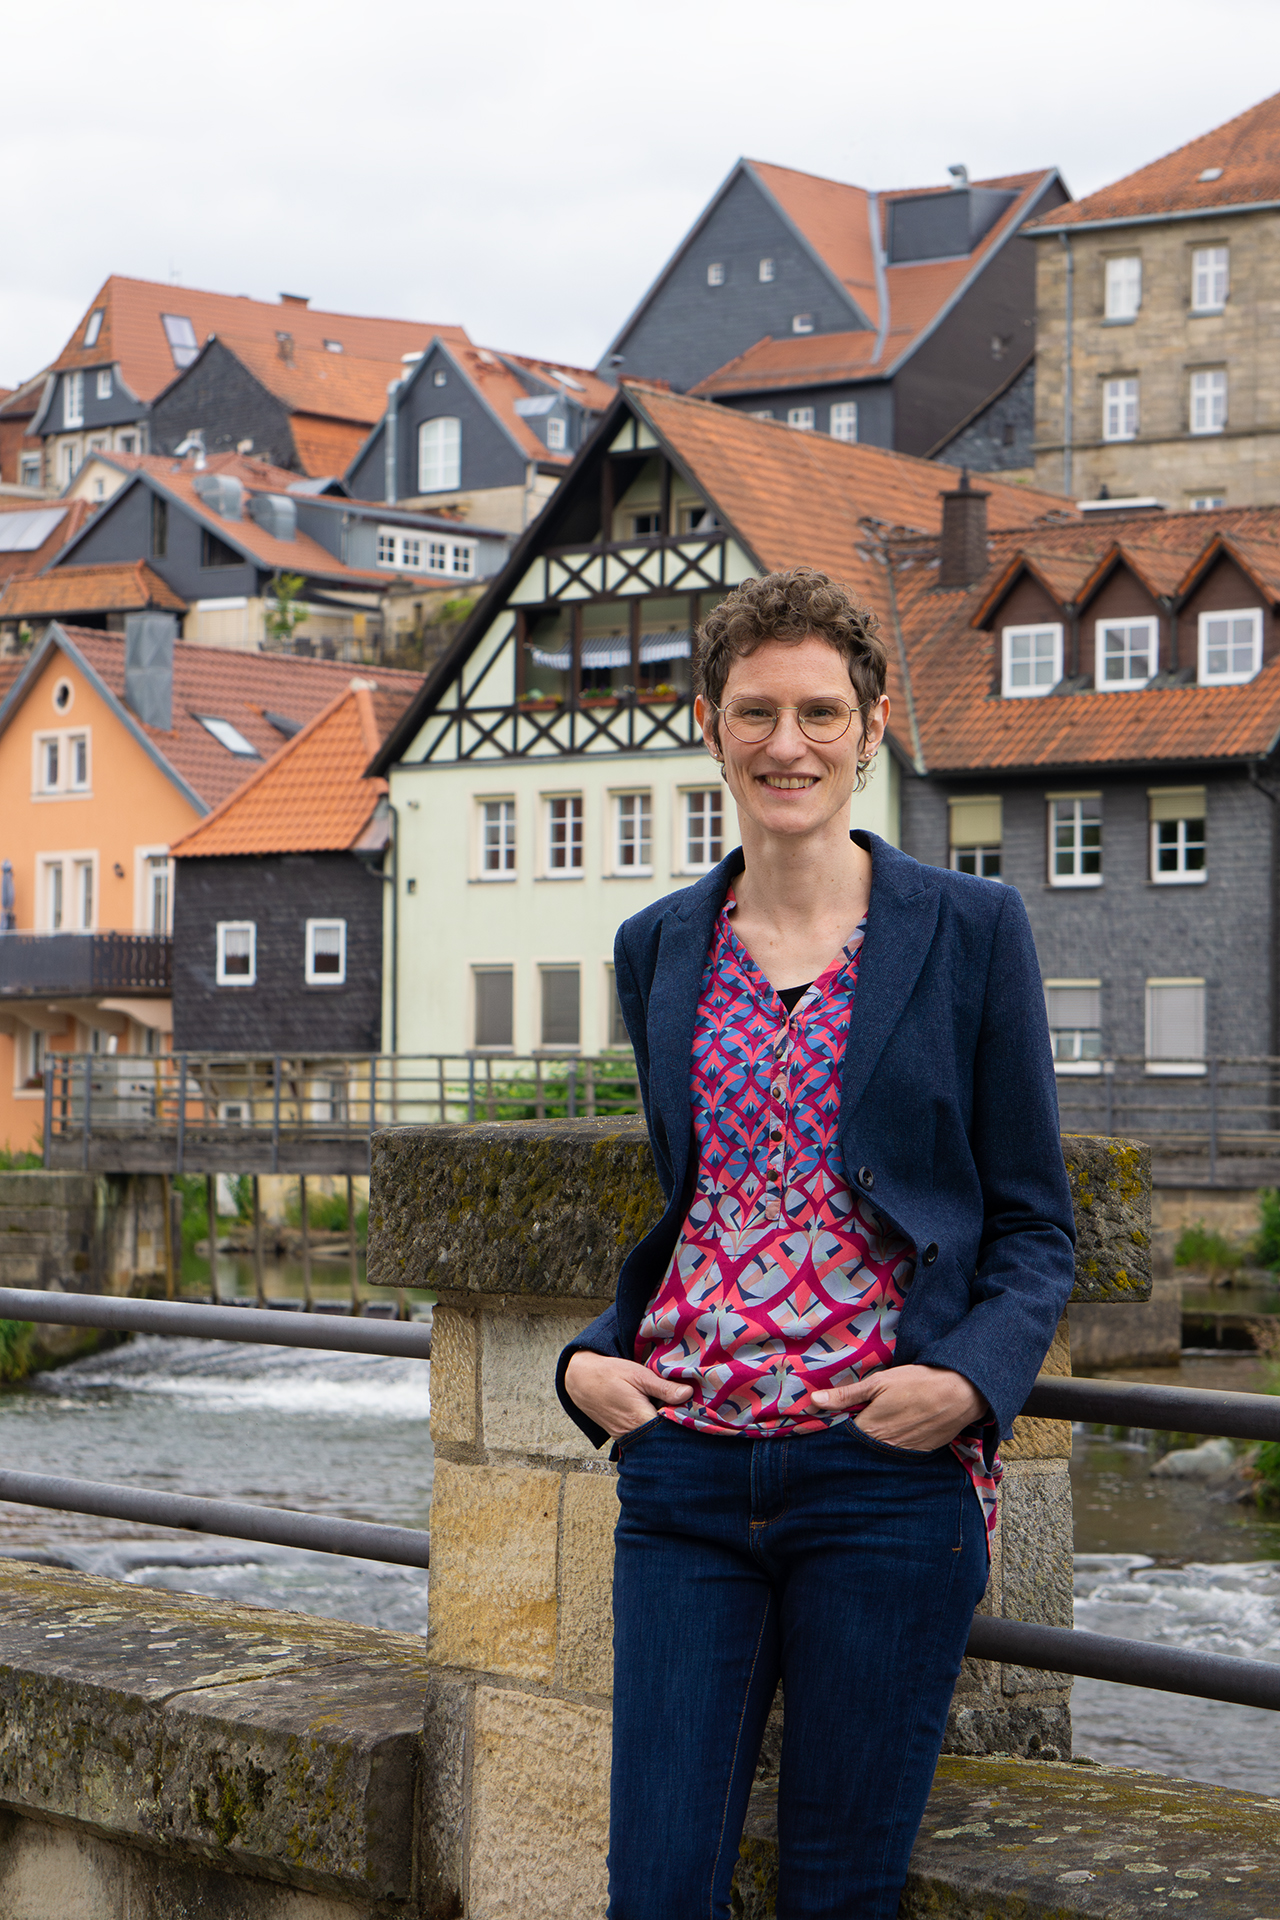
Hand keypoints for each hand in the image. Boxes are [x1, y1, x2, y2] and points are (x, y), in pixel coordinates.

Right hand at [565, 1351, 692, 1438]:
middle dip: (678, 1424)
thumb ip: (663, 1387)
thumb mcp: (638, 1374)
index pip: (671, 1428)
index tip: (697, 1409)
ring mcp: (627, 1437)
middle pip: (665, 1436)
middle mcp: (634, 1434)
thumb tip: (688, 1393)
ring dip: (666, 1425)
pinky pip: (644, 1435)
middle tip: (689, 1408)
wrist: (580, 1380)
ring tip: (676, 1409)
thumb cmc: (609, 1374)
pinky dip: (653, 1426)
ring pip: (654, 1437)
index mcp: (640, 1419)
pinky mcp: (623, 1436)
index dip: (686, 1420)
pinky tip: (660, 1412)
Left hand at [811, 1364, 985, 1451]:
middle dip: (853, 1441)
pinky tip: (895, 1434)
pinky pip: (899, 1455)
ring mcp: (904, 1453)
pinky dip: (892, 1447)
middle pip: (860, 1449)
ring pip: (879, 1453)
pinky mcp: (921, 1453)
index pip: (842, 1438)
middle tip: (851, 1427)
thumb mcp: (879, 1382)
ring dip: (873, 1445)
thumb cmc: (918, 1383)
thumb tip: (814, 1401)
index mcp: (871, 1429)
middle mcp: (886, 1448)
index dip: (834, 1431)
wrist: (960, 1393)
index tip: (826, 1424)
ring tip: (875, 1430)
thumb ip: (846, 1395)